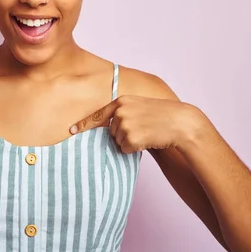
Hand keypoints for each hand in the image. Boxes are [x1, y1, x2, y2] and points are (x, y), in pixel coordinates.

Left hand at [69, 95, 201, 153]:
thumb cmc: (161, 116)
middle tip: (142, 130)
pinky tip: (147, 140)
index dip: (83, 124)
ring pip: (117, 142)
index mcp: (121, 101)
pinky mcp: (131, 137)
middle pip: (110, 132)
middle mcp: (120, 111)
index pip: (98, 115)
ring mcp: (125, 124)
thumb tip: (110, 128)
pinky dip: (134, 149)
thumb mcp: (140, 108)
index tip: (71, 130)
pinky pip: (125, 149)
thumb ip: (123, 113)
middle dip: (122, 135)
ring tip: (146, 133)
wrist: (179, 122)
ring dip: (129, 142)